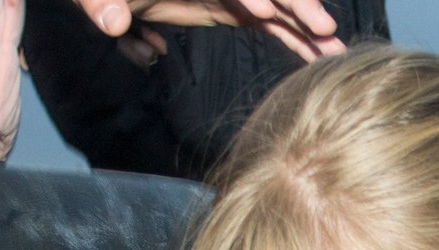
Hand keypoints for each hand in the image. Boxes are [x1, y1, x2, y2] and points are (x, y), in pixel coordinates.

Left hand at [73, 0, 345, 60]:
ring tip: (336, 50)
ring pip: (275, 7)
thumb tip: (111, 24)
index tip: (264, 11)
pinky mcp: (231, 9)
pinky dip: (295, 38)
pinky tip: (320, 55)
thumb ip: (101, 2)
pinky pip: (271, 24)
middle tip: (322, 29)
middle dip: (294, 5)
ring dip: (306, 28)